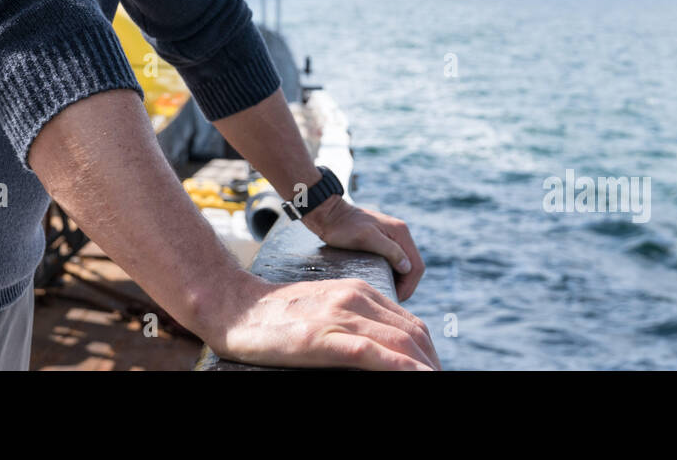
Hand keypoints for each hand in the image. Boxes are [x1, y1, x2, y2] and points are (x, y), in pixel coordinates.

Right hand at [208, 273, 440, 369]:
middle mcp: (355, 299)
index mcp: (359, 291)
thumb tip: (382, 348)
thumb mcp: (324, 309)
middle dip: (432, 364)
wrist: (234, 306)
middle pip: (413, 335)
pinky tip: (415, 378)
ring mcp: (339, 317)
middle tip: (442, 383)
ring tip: (436, 385)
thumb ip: (354, 320)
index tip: (435, 372)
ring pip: (400, 344)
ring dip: (423, 369)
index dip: (429, 354)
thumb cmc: (276, 315)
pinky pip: (371, 354)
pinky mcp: (321, 338)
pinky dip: (398, 369)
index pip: (411, 324)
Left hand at [302, 198, 426, 301]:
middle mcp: (400, 234)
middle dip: (405, 285)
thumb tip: (407, 267)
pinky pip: (394, 262)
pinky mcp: (383, 242)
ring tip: (387, 292)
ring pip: (404, 265)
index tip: (395, 298)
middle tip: (391, 299)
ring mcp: (392, 238)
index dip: (409, 285)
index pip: (416, 265)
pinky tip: (382, 281)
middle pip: (412, 266)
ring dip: (399, 281)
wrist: (330, 215)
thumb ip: (390, 251)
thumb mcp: (367, 238)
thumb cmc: (344, 227)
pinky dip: (392, 274)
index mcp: (400, 233)